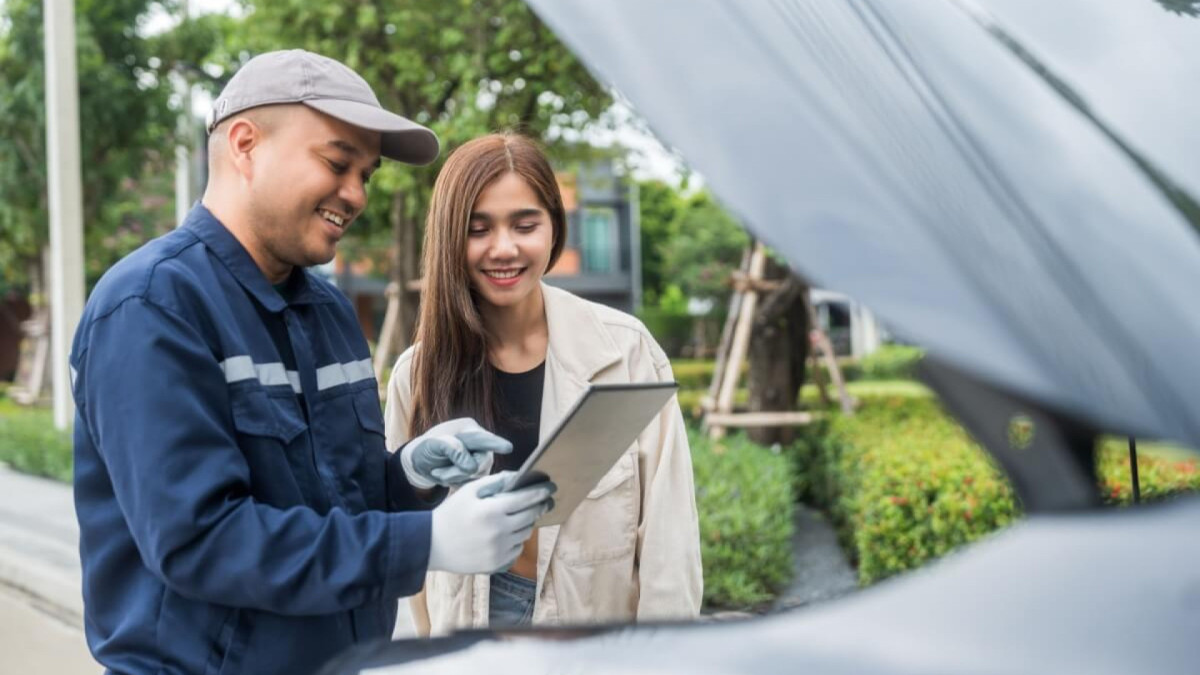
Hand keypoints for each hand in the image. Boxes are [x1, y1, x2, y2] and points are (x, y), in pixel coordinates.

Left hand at [400, 418, 512, 488]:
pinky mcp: (478, 472)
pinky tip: (448, 477)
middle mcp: (479, 442)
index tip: (508, 448)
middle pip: (482, 461)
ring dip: (456, 478)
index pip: (483, 438)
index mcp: (468, 429)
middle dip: (459, 471)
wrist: (421, 462)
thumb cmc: (425, 448)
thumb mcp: (432, 445)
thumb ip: (452, 449)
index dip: (496, 444)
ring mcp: (480, 457)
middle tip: (439, 473)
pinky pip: (475, 483)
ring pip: (478, 474)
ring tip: (440, 472)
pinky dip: (458, 483)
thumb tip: (472, 465)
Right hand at [427, 472, 555, 574]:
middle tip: (545, 501)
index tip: (552, 487)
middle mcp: (499, 532)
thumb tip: (517, 477)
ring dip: (526, 523)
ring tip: (519, 517)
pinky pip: (517, 550)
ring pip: (525, 534)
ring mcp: (499, 550)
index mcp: (492, 510)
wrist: (432, 545)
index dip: (541, 492)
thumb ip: (495, 482)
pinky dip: (516, 541)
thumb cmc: (451, 513)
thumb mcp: (469, 491)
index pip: (527, 499)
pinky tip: (507, 535)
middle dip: (540, 507)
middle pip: (531, 517)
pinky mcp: (497, 564)